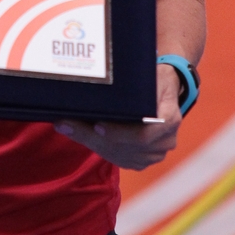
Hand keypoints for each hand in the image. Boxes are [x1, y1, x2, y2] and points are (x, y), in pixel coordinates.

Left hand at [53, 63, 183, 169]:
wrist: (166, 91)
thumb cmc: (154, 79)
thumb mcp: (150, 75)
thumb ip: (135, 84)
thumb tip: (102, 83)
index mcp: (170, 119)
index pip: (144, 134)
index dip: (120, 133)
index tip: (97, 125)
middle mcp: (165, 141)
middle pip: (124, 147)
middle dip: (91, 136)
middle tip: (64, 123)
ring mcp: (155, 154)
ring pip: (117, 154)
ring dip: (90, 141)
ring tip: (66, 126)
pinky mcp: (142, 159)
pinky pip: (117, 157)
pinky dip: (97, 146)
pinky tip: (78, 133)